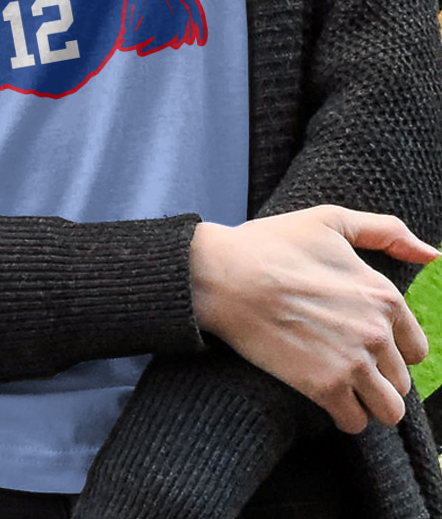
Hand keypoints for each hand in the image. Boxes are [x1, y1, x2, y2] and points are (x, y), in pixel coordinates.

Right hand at [190, 205, 438, 434]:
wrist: (222, 275)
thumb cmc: (271, 244)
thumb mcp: (329, 221)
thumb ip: (385, 232)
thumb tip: (432, 254)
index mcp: (384, 295)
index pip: (415, 348)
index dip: (390, 348)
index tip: (360, 343)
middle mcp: (377, 332)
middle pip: (401, 381)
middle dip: (376, 376)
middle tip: (341, 362)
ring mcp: (352, 362)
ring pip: (388, 410)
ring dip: (367, 403)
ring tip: (340, 387)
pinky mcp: (323, 386)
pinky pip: (355, 423)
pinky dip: (344, 416)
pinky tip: (324, 396)